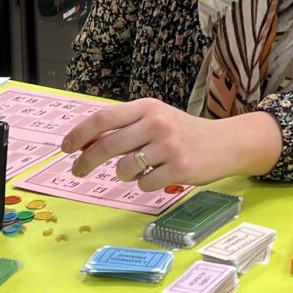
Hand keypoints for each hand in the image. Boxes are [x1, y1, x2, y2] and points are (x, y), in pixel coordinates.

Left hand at [58, 99, 281, 188]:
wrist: (227, 143)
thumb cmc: (185, 133)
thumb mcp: (156, 120)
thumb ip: (126, 127)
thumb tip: (85, 144)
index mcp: (148, 107)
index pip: (104, 118)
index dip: (79, 134)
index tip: (65, 147)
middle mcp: (157, 123)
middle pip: (107, 145)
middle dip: (86, 161)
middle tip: (77, 171)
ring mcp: (169, 146)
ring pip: (124, 169)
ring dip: (125, 175)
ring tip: (141, 170)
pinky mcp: (180, 168)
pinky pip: (145, 184)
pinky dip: (146, 184)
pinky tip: (161, 176)